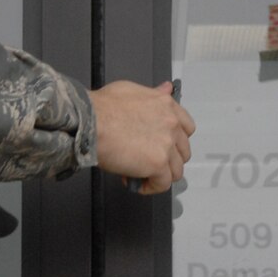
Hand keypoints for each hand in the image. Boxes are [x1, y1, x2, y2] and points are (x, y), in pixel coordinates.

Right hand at [90, 80, 194, 194]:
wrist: (90, 122)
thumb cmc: (102, 107)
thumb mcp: (131, 90)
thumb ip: (153, 94)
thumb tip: (166, 88)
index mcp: (166, 105)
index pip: (186, 127)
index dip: (175, 140)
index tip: (163, 146)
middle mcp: (171, 124)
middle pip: (183, 151)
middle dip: (168, 159)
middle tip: (149, 161)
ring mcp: (166, 145)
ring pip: (176, 170)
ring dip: (160, 175)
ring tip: (142, 175)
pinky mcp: (157, 164)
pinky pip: (163, 184)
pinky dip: (151, 187)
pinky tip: (137, 184)